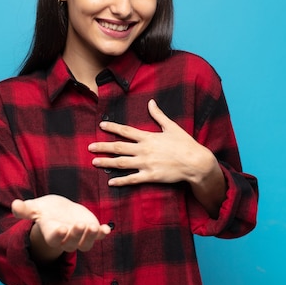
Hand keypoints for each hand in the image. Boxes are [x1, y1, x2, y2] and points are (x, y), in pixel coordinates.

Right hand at [12, 194, 110, 260]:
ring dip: (91, 237)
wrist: (59, 212)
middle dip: (76, 235)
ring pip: (86, 244)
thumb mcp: (35, 207)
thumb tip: (14, 204)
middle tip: (80, 225)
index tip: (62, 228)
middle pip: (71, 243)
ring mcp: (80, 236)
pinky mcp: (91, 231)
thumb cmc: (45, 210)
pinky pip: (98, 236)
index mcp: (52, 234)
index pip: (54, 239)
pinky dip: (103, 233)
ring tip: (94, 227)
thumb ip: (25, 209)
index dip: (58, 235)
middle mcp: (66, 239)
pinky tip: (107, 228)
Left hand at [89, 99, 218, 186]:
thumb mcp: (171, 127)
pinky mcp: (151, 176)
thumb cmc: (185, 144)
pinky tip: (110, 182)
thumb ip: (158, 115)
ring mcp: (146, 164)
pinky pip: (132, 179)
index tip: (101, 125)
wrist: (196, 162)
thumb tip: (151, 102)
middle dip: (103, 147)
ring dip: (106, 162)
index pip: (126, 131)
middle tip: (89, 147)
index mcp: (148, 137)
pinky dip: (121, 181)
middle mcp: (144, 150)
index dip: (112, 128)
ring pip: (121, 163)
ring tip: (94, 162)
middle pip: (119, 148)